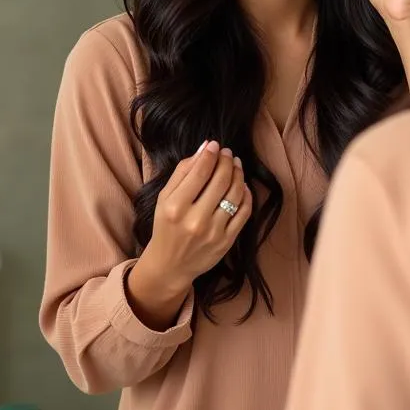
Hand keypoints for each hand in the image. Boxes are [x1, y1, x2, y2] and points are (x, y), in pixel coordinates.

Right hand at [133, 141, 252, 304]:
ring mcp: (213, 232)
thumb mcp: (164, 198)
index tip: (215, 145)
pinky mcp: (227, 242)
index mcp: (175, 207)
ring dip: (238, 174)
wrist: (170, 265)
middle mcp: (195, 220)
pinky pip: (244, 212)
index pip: (199, 173)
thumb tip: (204, 148)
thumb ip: (182, 172)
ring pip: (235, 194)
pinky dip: (246, 195)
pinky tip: (242, 185)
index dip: (211, 155)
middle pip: (220, 181)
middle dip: (227, 161)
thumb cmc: (166, 227)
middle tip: (228, 153)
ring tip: (236, 164)